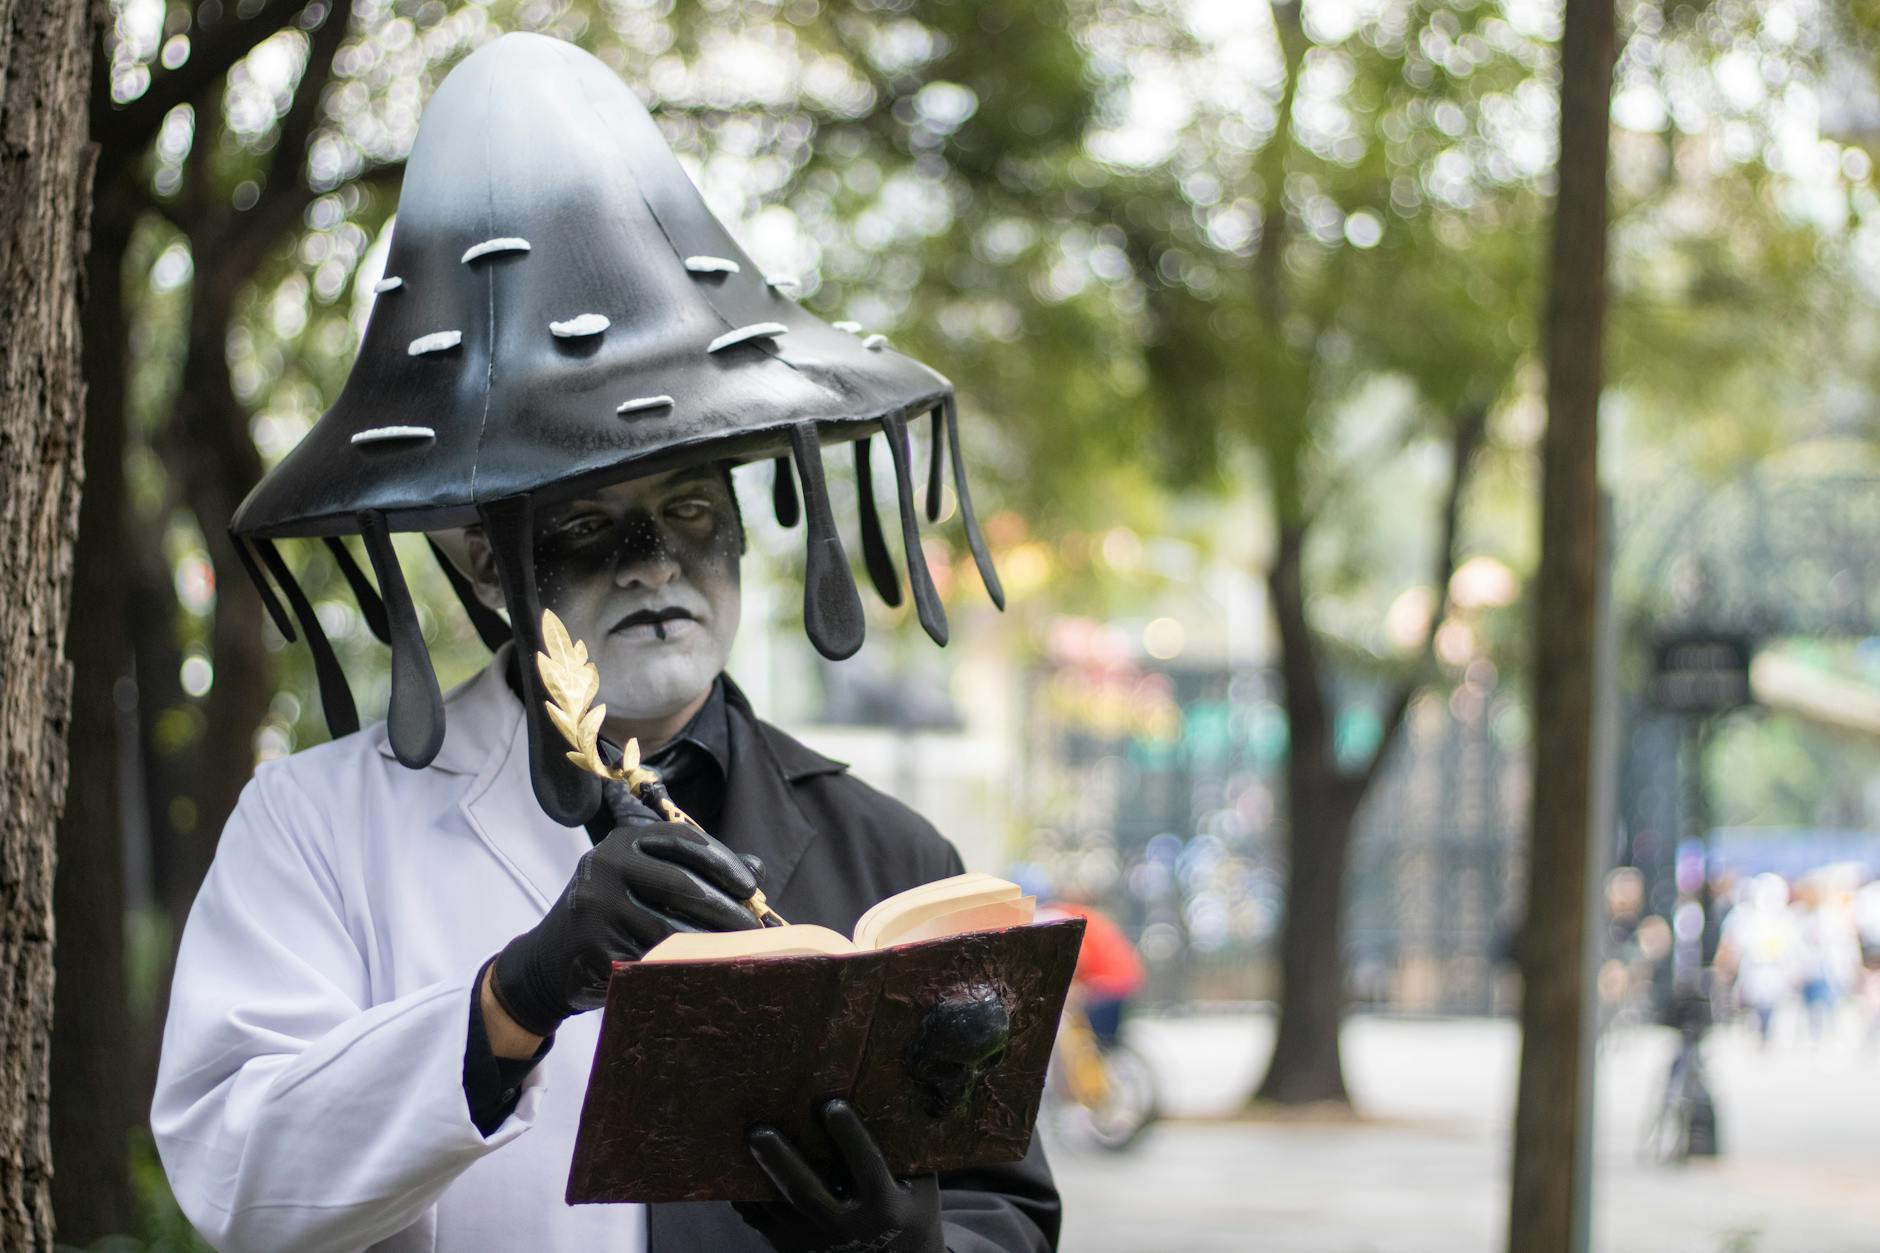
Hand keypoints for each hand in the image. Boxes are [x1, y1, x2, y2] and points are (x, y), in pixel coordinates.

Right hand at [488, 817, 763, 1036]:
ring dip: (712, 942)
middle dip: (726, 908)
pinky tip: (707, 970)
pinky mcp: (594, 947)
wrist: (550, 959)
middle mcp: (607, 866)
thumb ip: (697, 869)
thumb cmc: (614, 912)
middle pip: (682, 884)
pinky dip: (684, 965)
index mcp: (624, 840)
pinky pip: (651, 958)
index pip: (684, 842)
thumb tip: (758, 869)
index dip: (724, 862)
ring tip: (740, 952)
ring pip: (670, 927)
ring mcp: (597, 907)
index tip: (751, 887)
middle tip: (754, 928)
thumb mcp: (645, 878)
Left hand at [737, 1100, 942, 1252]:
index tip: (831, 1104)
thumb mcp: (920, 1186)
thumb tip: (894, 1092)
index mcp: (884, 1205)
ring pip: (779, 1210)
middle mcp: (848, 1227)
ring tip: (738, 1143)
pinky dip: (749, 1200)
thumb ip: (906, 1150)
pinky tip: (736, 1174)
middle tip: (758, 1130)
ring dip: (756, 1178)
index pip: (866, 1166)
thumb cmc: (910, 1213)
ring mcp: (819, 1244)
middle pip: (807, 1193)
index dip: (849, 1135)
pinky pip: (765, 1224)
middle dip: (781, 1161)